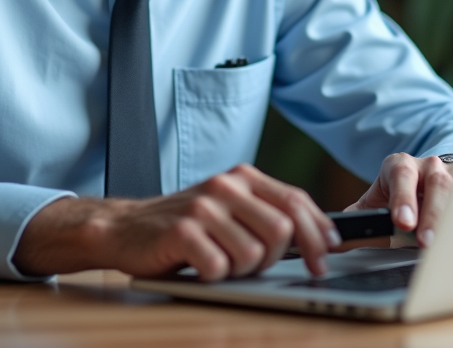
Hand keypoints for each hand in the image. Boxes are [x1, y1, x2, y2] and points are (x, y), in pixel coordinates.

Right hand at [14, 164, 339, 280]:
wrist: (125, 227)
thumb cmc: (184, 224)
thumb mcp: (229, 207)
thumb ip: (266, 212)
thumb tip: (319, 237)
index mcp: (242, 177)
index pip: (296, 201)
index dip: (318, 232)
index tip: (327, 256)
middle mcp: (225, 186)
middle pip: (281, 230)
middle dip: (276, 259)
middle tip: (255, 266)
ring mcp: (203, 207)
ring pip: (253, 254)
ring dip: (242, 271)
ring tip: (220, 262)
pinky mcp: (182, 232)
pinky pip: (219, 268)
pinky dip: (215, 276)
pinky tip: (200, 266)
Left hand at [346, 153, 452, 247]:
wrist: (421, 183)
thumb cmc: (394, 197)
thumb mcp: (373, 203)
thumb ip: (356, 220)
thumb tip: (331, 241)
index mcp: (399, 165)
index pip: (401, 176)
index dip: (403, 199)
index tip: (401, 223)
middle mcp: (428, 167)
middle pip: (436, 185)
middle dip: (431, 214)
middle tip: (424, 241)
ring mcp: (452, 176)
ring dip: (452, 221)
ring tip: (445, 245)